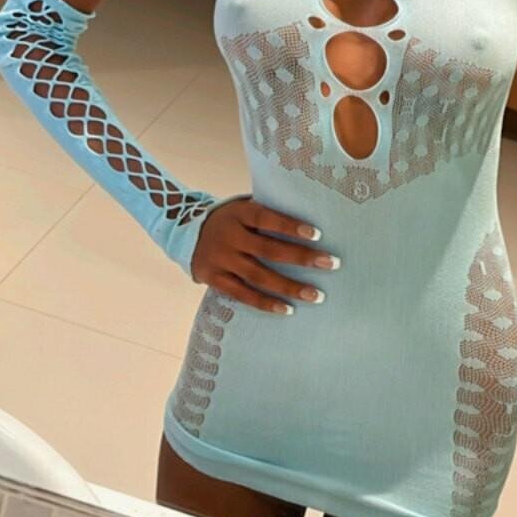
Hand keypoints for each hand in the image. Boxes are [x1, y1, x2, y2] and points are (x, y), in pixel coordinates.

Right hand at [191, 197, 338, 312]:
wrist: (185, 232)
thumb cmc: (231, 219)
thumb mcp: (243, 208)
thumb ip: (267, 213)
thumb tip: (309, 214)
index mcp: (239, 214)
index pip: (267, 218)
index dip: (290, 226)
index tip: (318, 234)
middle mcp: (230, 236)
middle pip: (268, 249)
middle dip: (302, 257)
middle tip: (331, 263)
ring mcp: (221, 259)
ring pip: (259, 276)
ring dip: (289, 287)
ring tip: (316, 295)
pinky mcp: (215, 279)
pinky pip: (243, 294)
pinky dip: (265, 303)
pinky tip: (288, 309)